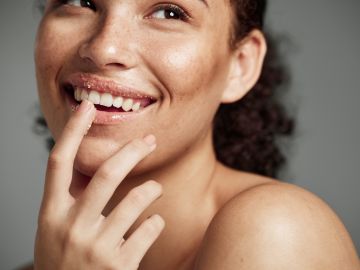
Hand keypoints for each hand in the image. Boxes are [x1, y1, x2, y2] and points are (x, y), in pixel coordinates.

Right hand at [34, 100, 164, 269]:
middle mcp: (71, 227)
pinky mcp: (119, 265)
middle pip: (106, 174)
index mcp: (51, 213)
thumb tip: (92, 163)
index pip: (59, 162)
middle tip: (150, 141)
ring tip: (155, 188)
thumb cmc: (63, 260)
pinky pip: (150, 229)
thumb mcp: (55, 228)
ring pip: (136, 200)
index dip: (73, 132)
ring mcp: (95, 247)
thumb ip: (71, 198)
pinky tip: (152, 224)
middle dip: (132, 152)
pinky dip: (156, 222)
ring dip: (152, 189)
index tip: (87, 107)